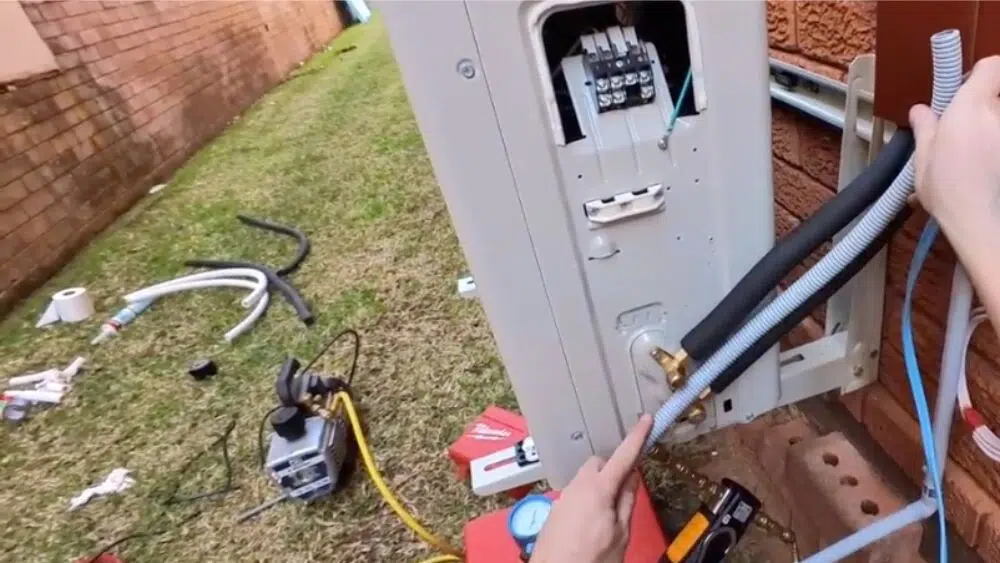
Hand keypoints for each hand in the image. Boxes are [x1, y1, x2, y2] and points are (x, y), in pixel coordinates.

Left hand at [529, 415, 652, 562]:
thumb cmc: (592, 559)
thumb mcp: (621, 533)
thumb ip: (627, 501)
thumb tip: (632, 476)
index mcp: (598, 489)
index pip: (623, 456)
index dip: (636, 437)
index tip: (646, 419)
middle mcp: (577, 487)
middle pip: (598, 464)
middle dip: (613, 469)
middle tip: (626, 491)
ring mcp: (563, 498)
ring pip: (585, 480)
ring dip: (599, 487)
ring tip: (609, 516)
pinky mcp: (555, 511)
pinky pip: (575, 495)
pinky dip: (587, 500)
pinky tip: (591, 523)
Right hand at [910, 56, 999, 238]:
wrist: (985, 224)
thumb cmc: (949, 193)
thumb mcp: (923, 161)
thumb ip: (925, 129)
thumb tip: (920, 112)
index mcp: (971, 107)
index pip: (992, 66)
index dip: (981, 74)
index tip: (968, 90)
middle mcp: (999, 114)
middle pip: (999, 94)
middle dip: (986, 108)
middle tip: (968, 129)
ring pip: (998, 122)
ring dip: (990, 133)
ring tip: (978, 154)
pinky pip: (998, 139)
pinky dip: (993, 151)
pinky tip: (987, 167)